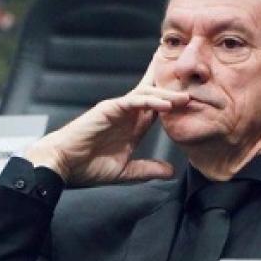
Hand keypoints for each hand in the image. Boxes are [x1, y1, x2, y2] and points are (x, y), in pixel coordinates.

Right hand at [25, 58, 188, 184]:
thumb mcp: (126, 171)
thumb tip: (170, 172)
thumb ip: (148, 169)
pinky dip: (151, 101)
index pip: (160, 109)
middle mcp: (128, 114)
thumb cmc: (87, 167)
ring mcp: (119, 109)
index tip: (198, 101)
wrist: (61, 166)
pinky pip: (134, 100)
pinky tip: (167, 105)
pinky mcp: (109, 108)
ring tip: (187, 98)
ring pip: (149, 95)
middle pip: (157, 95)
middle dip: (176, 91)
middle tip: (199, 89)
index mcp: (133, 126)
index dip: (178, 104)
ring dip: (169, 96)